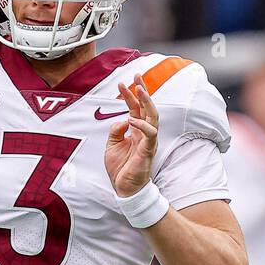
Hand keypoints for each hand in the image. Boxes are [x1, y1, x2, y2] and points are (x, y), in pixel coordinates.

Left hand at [105, 73, 158, 196]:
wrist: (124, 189)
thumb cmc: (120, 168)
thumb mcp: (111, 145)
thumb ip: (115, 130)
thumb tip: (122, 119)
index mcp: (136, 131)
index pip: (135, 108)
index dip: (130, 95)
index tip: (123, 82)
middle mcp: (144, 133)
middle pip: (147, 107)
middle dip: (143, 90)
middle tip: (137, 75)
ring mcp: (148, 141)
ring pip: (153, 116)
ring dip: (146, 102)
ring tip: (139, 89)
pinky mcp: (148, 150)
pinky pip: (150, 133)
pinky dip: (141, 124)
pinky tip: (131, 119)